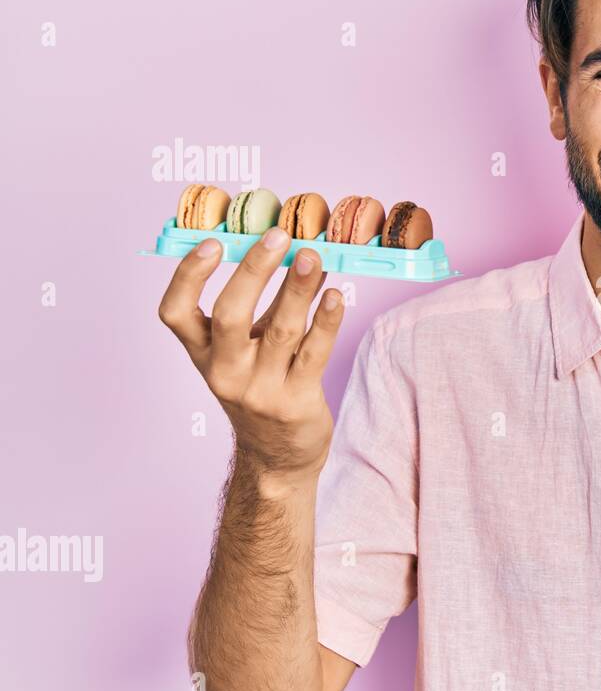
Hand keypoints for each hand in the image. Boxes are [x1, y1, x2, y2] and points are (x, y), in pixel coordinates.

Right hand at [158, 228, 344, 479]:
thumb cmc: (263, 386)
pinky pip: (314, 354)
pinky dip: (326, 322)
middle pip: (230, 315)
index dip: (188, 276)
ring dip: (298, 288)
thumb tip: (300, 251)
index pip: (175, 313)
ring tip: (313, 256)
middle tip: (277, 236)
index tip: (212, 243)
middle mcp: (225, 372)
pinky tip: (335, 296)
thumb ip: (271, 303)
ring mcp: (259, 389)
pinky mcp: (295, 402)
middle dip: (254, 271)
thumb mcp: (251, 347)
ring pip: (281, 331)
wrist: (278, 454)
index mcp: (203, 354)